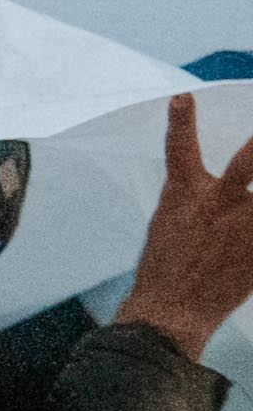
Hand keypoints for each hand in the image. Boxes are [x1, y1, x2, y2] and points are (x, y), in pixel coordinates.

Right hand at [122, 93, 252, 355]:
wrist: (172, 312)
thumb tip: (234, 187)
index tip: (184, 98)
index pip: (179, 148)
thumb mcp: (171, 224)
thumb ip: (199, 199)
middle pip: (247, 162)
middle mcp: (216, 204)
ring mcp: (243, 226)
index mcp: (183, 196)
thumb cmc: (166, 270)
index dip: (181, 122)